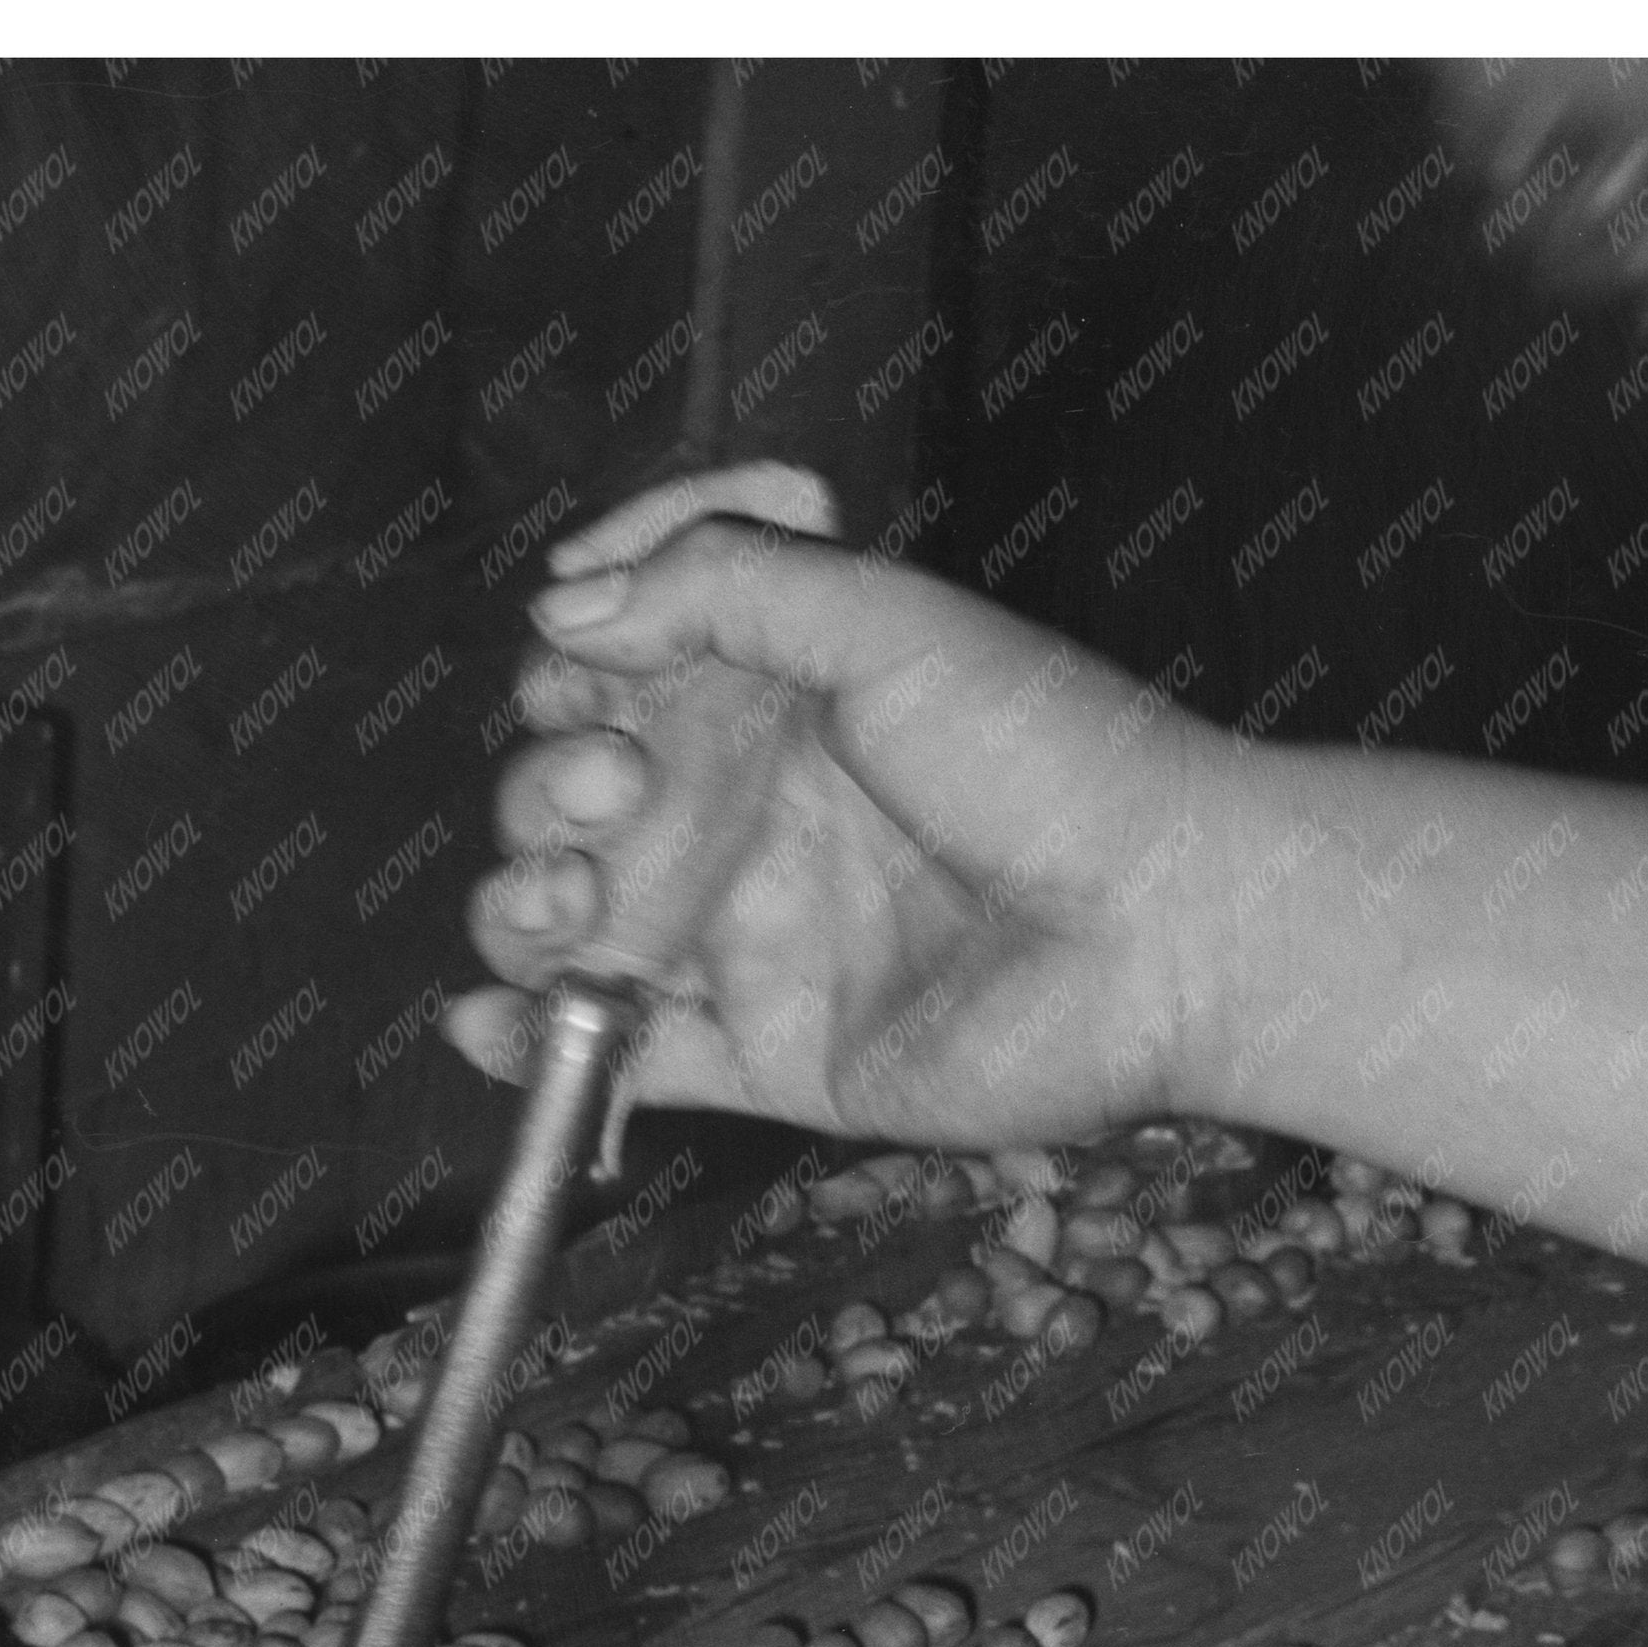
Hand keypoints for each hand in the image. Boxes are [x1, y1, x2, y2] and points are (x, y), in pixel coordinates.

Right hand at [449, 464, 1229, 1148]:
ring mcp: (746, 937)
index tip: (581, 661)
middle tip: (617, 789)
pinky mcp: (761, 1055)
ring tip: (563, 898)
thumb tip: (566, 609)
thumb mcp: (885, 619)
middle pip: (567, 793)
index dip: (572, 658)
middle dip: (545, 783)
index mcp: (772, 694)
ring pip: (569, 921)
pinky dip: (531, 1045)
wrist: (1158, 929)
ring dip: (519, 901)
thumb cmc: (1051, 756)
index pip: (613, 662)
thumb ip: (724, 589)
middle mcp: (746, 812)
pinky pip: (619, 1057)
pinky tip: (489, 1021)